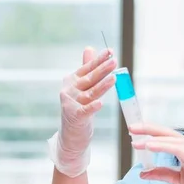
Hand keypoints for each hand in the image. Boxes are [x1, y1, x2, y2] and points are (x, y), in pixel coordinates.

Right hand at [48, 47, 116, 176]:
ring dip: (102, 86)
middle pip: (90, 79)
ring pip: (90, 94)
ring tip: (113, 79)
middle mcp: (69, 90)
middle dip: (102, 70)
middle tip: (114, 62)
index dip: (99, 60)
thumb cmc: (79, 109)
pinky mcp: (74, 118)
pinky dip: (92, 107)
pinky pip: (85, 111)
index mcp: (72, 80)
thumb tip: (89, 48)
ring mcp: (71, 104)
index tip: (110, 51)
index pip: (88, 68)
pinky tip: (100, 103)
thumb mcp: (83, 87)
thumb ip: (86, 68)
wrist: (71, 135)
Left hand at [129, 123, 183, 183]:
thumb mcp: (178, 180)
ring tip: (135, 141)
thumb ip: (162, 174)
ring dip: (151, 138)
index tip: (136, 134)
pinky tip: (148, 146)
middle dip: (148, 129)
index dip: (151, 134)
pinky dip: (161, 145)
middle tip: (131, 127)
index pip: (167, 138)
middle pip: (166, 133)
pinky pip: (174, 148)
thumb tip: (143, 172)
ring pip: (169, 139)